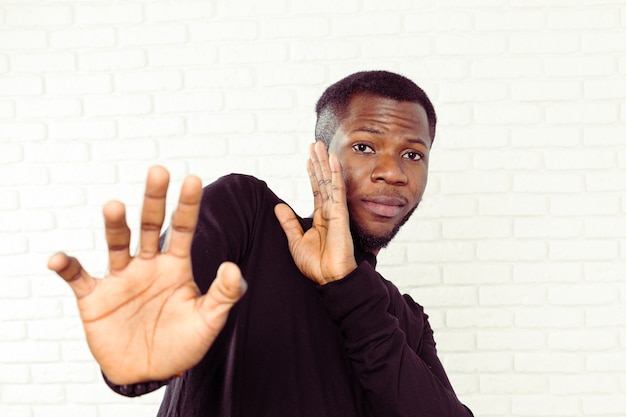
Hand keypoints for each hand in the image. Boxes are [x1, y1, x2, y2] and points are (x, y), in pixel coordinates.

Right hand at [48, 166, 245, 384]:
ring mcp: (120, 278)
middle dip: (153, 200)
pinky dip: (67, 267)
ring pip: (116, 244)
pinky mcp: (95, 298)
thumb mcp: (209, 321)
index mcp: (175, 266)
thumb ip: (224, 295)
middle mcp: (147, 265)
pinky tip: (58, 260)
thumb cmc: (182, 344)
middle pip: (149, 226)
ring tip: (114, 206)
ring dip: (114, 226)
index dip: (187, 205)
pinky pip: (78, 278)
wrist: (150, 373)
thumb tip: (234, 267)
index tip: (192, 179)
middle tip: (158, 171)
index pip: (182, 229)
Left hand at [275, 141, 356, 284]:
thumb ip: (288, 222)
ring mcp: (336, 212)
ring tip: (320, 146)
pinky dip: (335, 174)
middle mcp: (330, 211)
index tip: (308, 159)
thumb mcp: (295, 241)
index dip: (313, 174)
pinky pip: (337, 190)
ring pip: (330, 181)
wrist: (329, 279)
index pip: (317, 190)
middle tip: (314, 145)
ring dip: (325, 162)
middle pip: (323, 181)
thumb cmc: (316, 265)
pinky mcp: (340, 215)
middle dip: (318, 163)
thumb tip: (278, 207)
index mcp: (321, 217)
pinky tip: (333, 160)